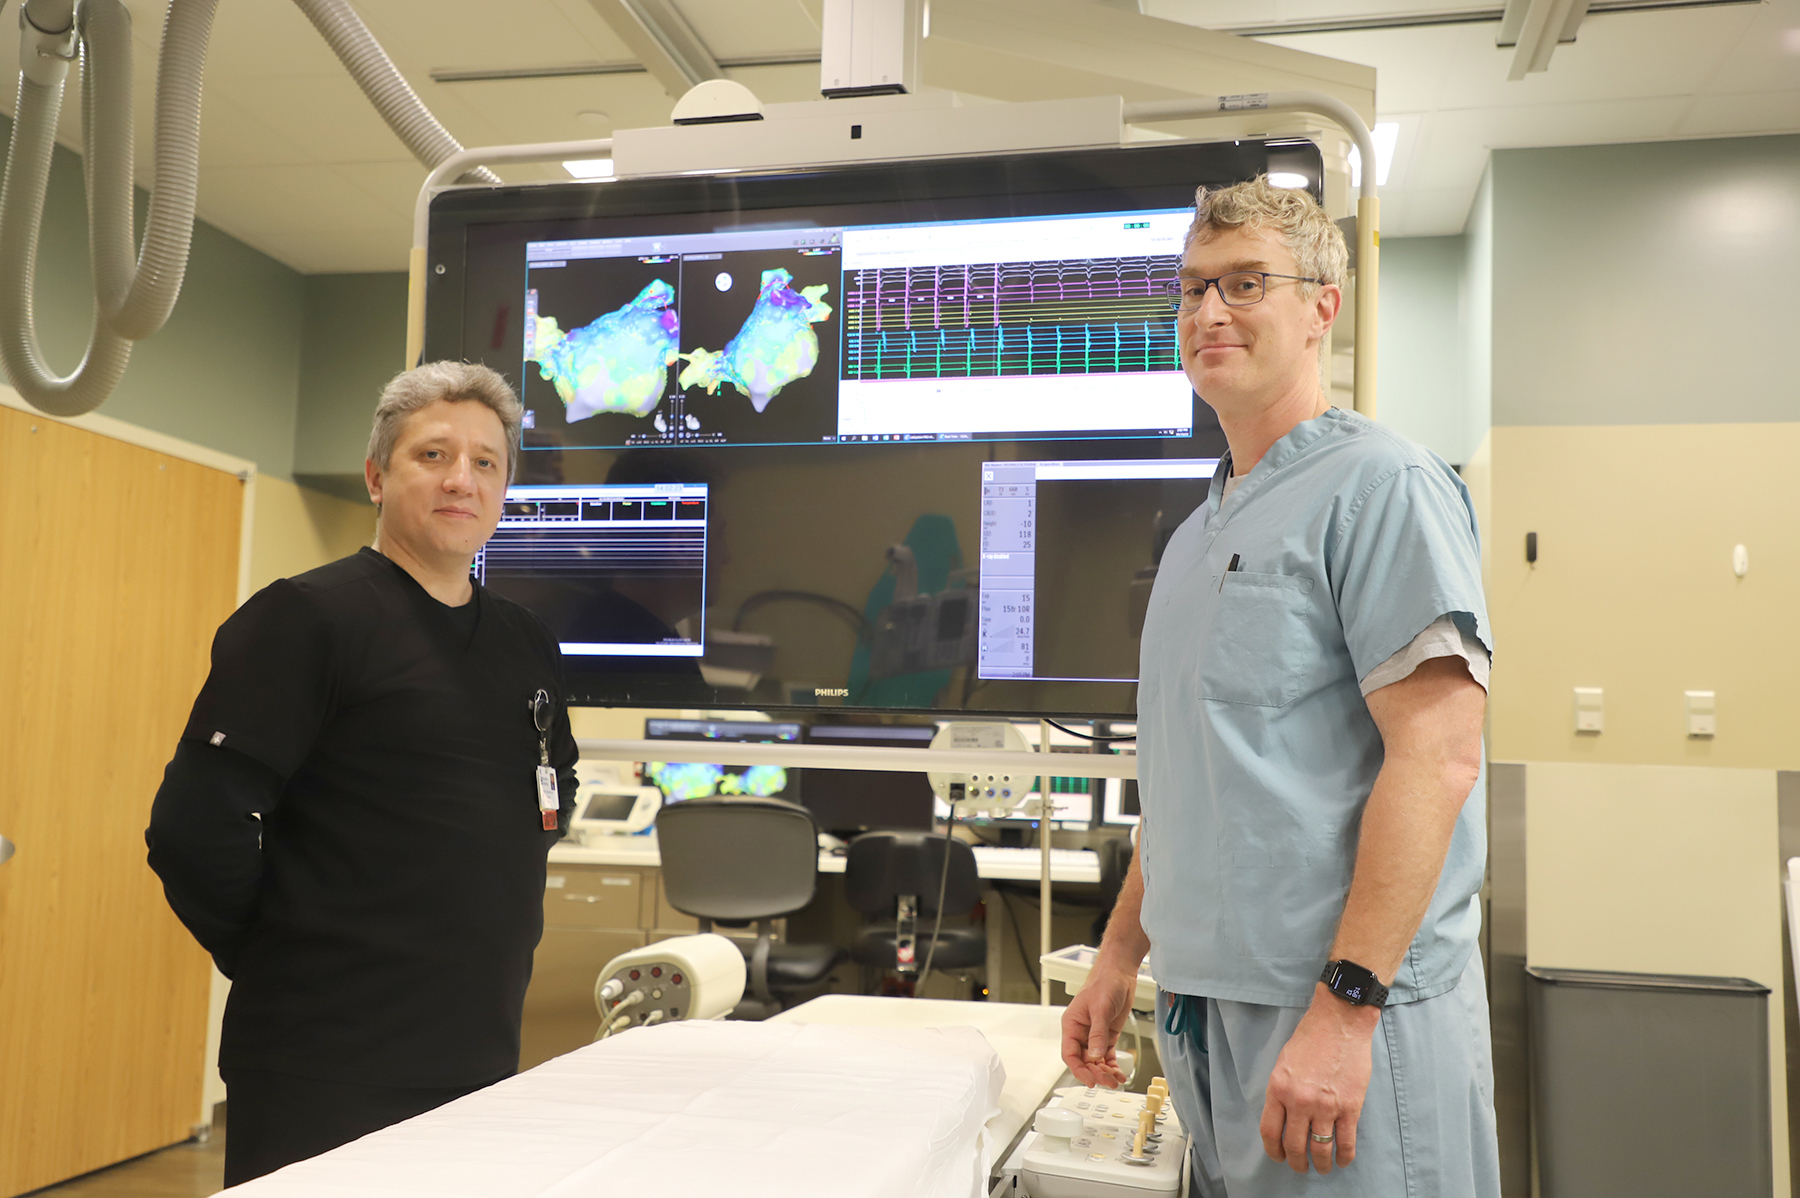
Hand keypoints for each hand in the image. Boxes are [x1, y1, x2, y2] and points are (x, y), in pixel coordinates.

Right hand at [1060, 964, 1137, 1087]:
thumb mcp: (1100, 1008)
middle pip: (1084, 1061)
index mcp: (1072, 1024)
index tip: (1089, 1080)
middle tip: (1107, 1081)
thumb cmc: (1104, 982)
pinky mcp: (1107, 1035)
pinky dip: (1112, 1066)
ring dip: (1104, 1072)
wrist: (1120, 973)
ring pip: (1096, 1061)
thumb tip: (1095, 1056)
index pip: (1070, 1053)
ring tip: (1115, 1080)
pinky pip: (1107, 1056)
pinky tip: (1119, 1074)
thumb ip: (1097, 1034)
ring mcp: (1094, 1035)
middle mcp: (1081, 1032)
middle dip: (1095, 1073)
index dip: (1078, 1069)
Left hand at [1258, 984, 1378, 1173]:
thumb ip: (1282, 1090)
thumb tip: (1285, 1116)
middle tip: (1300, 1167)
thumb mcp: (1284, 1062)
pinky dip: (1344, 1156)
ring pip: (1320, 1149)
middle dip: (1297, 1162)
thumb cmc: (1311, 1037)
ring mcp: (1325, 1106)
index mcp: (1278, 1088)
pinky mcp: (1349, 1107)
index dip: (1273, 1150)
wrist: (1340, 1022)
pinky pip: (1346, 1142)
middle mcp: (1299, 1101)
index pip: (1270, 1131)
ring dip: (1321, 1164)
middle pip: (1295, 1145)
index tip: (1279, 1156)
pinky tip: (1342, 1161)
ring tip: (1323, 1168)